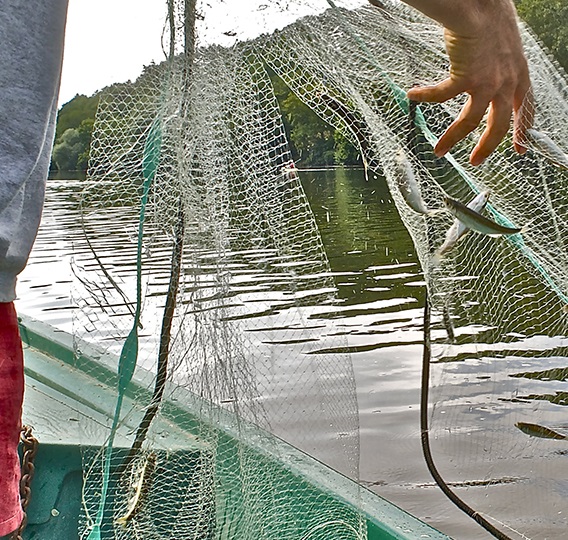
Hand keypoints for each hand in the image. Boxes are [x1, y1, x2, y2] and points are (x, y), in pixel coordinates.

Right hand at [404, 0, 531, 164]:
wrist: (480, 5)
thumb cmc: (489, 13)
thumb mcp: (505, 43)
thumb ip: (500, 61)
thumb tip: (487, 66)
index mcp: (518, 73)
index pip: (525, 108)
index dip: (523, 130)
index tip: (520, 148)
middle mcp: (506, 82)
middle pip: (498, 125)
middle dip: (487, 147)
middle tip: (476, 161)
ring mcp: (487, 82)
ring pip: (469, 122)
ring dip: (452, 138)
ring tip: (439, 150)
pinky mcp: (465, 77)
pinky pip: (442, 96)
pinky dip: (426, 96)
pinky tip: (413, 95)